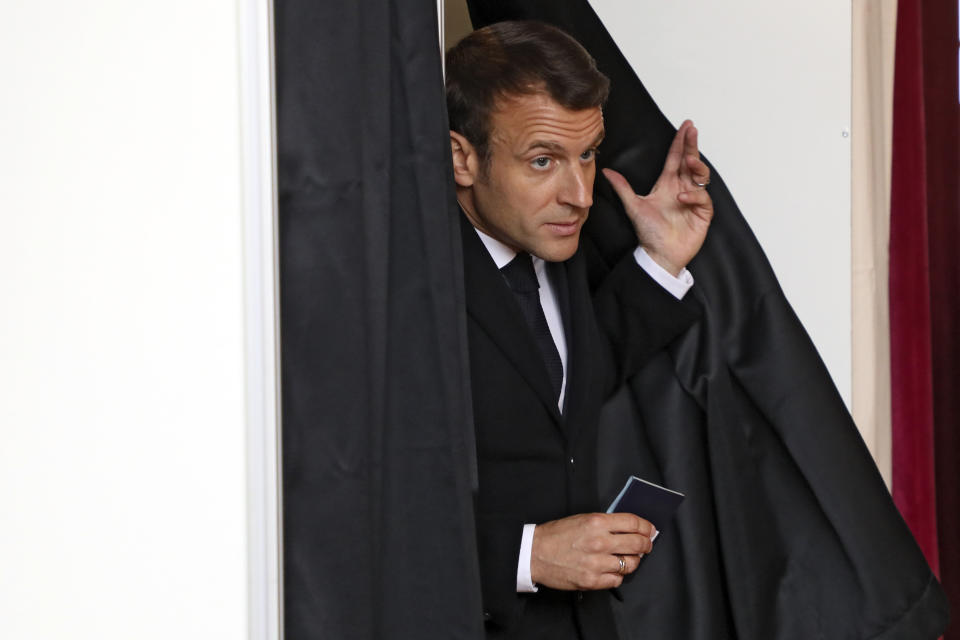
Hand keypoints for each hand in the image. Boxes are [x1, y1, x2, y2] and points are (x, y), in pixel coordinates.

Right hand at [530, 513, 655, 590]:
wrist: (534, 553)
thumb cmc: (556, 535)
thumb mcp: (581, 519)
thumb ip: (605, 523)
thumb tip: (628, 528)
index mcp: (596, 522)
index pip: (633, 523)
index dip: (646, 527)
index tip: (650, 530)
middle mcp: (599, 542)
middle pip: (637, 544)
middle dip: (646, 545)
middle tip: (646, 545)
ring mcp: (596, 563)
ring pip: (630, 564)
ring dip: (632, 561)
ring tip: (627, 559)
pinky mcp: (591, 580)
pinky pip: (616, 580)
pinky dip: (617, 575)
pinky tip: (611, 570)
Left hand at [602, 120, 713, 276]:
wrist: (658, 255)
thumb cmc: (649, 232)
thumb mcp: (633, 206)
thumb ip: (622, 188)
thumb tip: (606, 171)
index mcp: (668, 184)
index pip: (676, 158)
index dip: (681, 142)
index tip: (686, 126)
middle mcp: (682, 188)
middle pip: (690, 161)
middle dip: (692, 145)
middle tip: (692, 131)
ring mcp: (694, 200)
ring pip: (701, 176)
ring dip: (697, 166)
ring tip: (690, 161)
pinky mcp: (702, 213)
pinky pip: (703, 198)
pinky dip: (694, 196)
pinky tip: (682, 198)